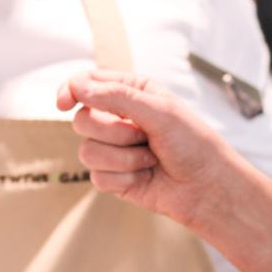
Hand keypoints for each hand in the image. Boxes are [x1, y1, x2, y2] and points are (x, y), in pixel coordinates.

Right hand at [57, 70, 243, 231]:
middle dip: (113, 132)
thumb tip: (77, 86)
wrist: (207, 188)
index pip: (87, 83)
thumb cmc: (193, 144)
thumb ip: (117, 97)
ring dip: (123, 158)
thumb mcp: (160, 111)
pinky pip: (97, 177)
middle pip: (82, 119)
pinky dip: (124, 179)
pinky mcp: (113, 177)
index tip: (65, 102)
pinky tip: (146, 177)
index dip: (71, 91)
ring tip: (150, 158)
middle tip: (143, 136)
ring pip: (87, 151)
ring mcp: (113, 149)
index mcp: (131, 93)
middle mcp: (118, 118)